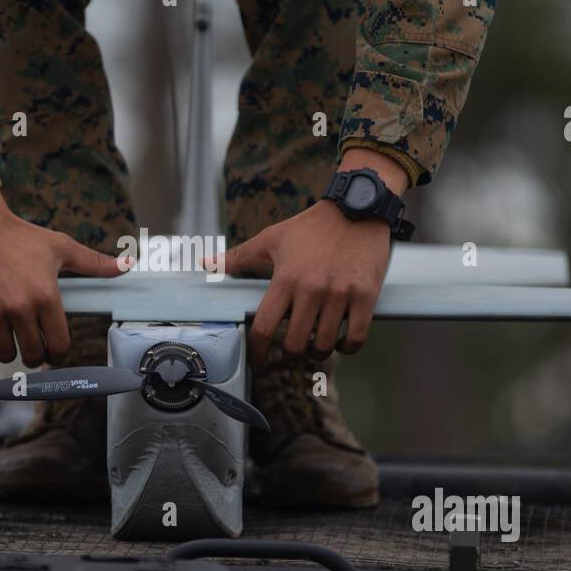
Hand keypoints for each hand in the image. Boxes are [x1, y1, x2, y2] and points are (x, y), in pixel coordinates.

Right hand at [0, 187, 123, 366]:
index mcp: (46, 296)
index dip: (59, 355)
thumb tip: (126, 264)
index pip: (59, 346)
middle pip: (33, 356)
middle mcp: (20, 307)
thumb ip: (94, 262)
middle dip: (36, 356)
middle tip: (33, 348)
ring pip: (4, 354)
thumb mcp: (60, 246)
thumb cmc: (19, 235)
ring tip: (11, 339)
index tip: (55, 354)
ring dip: (9, 351)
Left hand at [212, 149, 408, 365]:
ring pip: (324, 345)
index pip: (264, 329)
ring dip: (318, 353)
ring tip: (316, 347)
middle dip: (290, 356)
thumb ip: (236, 257)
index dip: (258, 353)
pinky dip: (347, 348)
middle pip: (294, 344)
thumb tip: (204, 264)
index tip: (259, 362)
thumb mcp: (270, 238)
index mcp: (285, 279)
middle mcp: (312, 290)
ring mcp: (340, 295)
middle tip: (291, 353)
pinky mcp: (366, 295)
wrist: (357, 208)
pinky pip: (356, 338)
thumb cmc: (310, 226)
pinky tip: (341, 343)